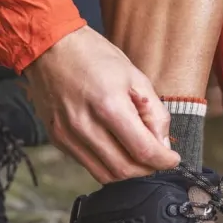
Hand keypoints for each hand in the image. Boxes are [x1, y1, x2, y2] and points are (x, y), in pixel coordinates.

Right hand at [24, 27, 179, 183]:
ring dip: (127, 172)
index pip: (143, 151)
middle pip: (124, 170)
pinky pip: (87, 164)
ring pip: (105, 175)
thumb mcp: (134, 76)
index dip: (164, 161)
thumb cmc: (93, 55)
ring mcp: (68, 135)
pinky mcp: (57, 139)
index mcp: (108, 105)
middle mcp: (85, 126)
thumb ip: (153, 111)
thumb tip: (162, 142)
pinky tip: (114, 148)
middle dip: (148, 170)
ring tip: (137, 156)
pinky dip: (106, 164)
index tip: (172, 159)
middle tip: (157, 159)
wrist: (49, 47)